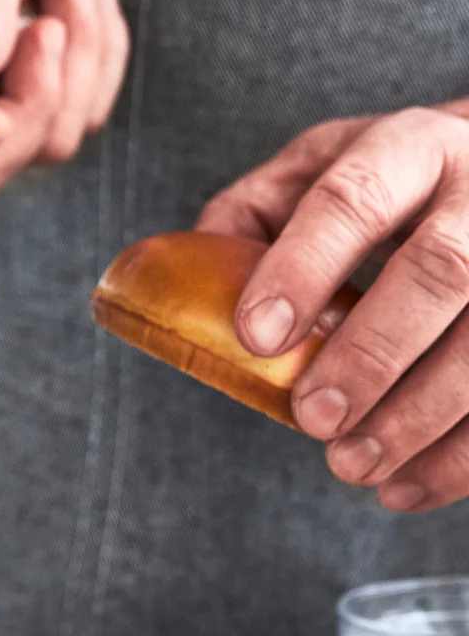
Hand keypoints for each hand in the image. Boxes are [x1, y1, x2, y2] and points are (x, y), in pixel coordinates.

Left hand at [197, 100, 468, 511]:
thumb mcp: (320, 168)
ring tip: (352, 467)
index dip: (303, 267)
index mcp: (408, 147)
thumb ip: (253, 213)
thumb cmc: (394, 182)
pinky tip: (407, 488)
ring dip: (421, 416)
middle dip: (372, 353)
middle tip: (313, 418)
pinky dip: (464, 455)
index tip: (257, 337)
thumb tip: (194, 278)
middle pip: (442, 269)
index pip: (353, 198)